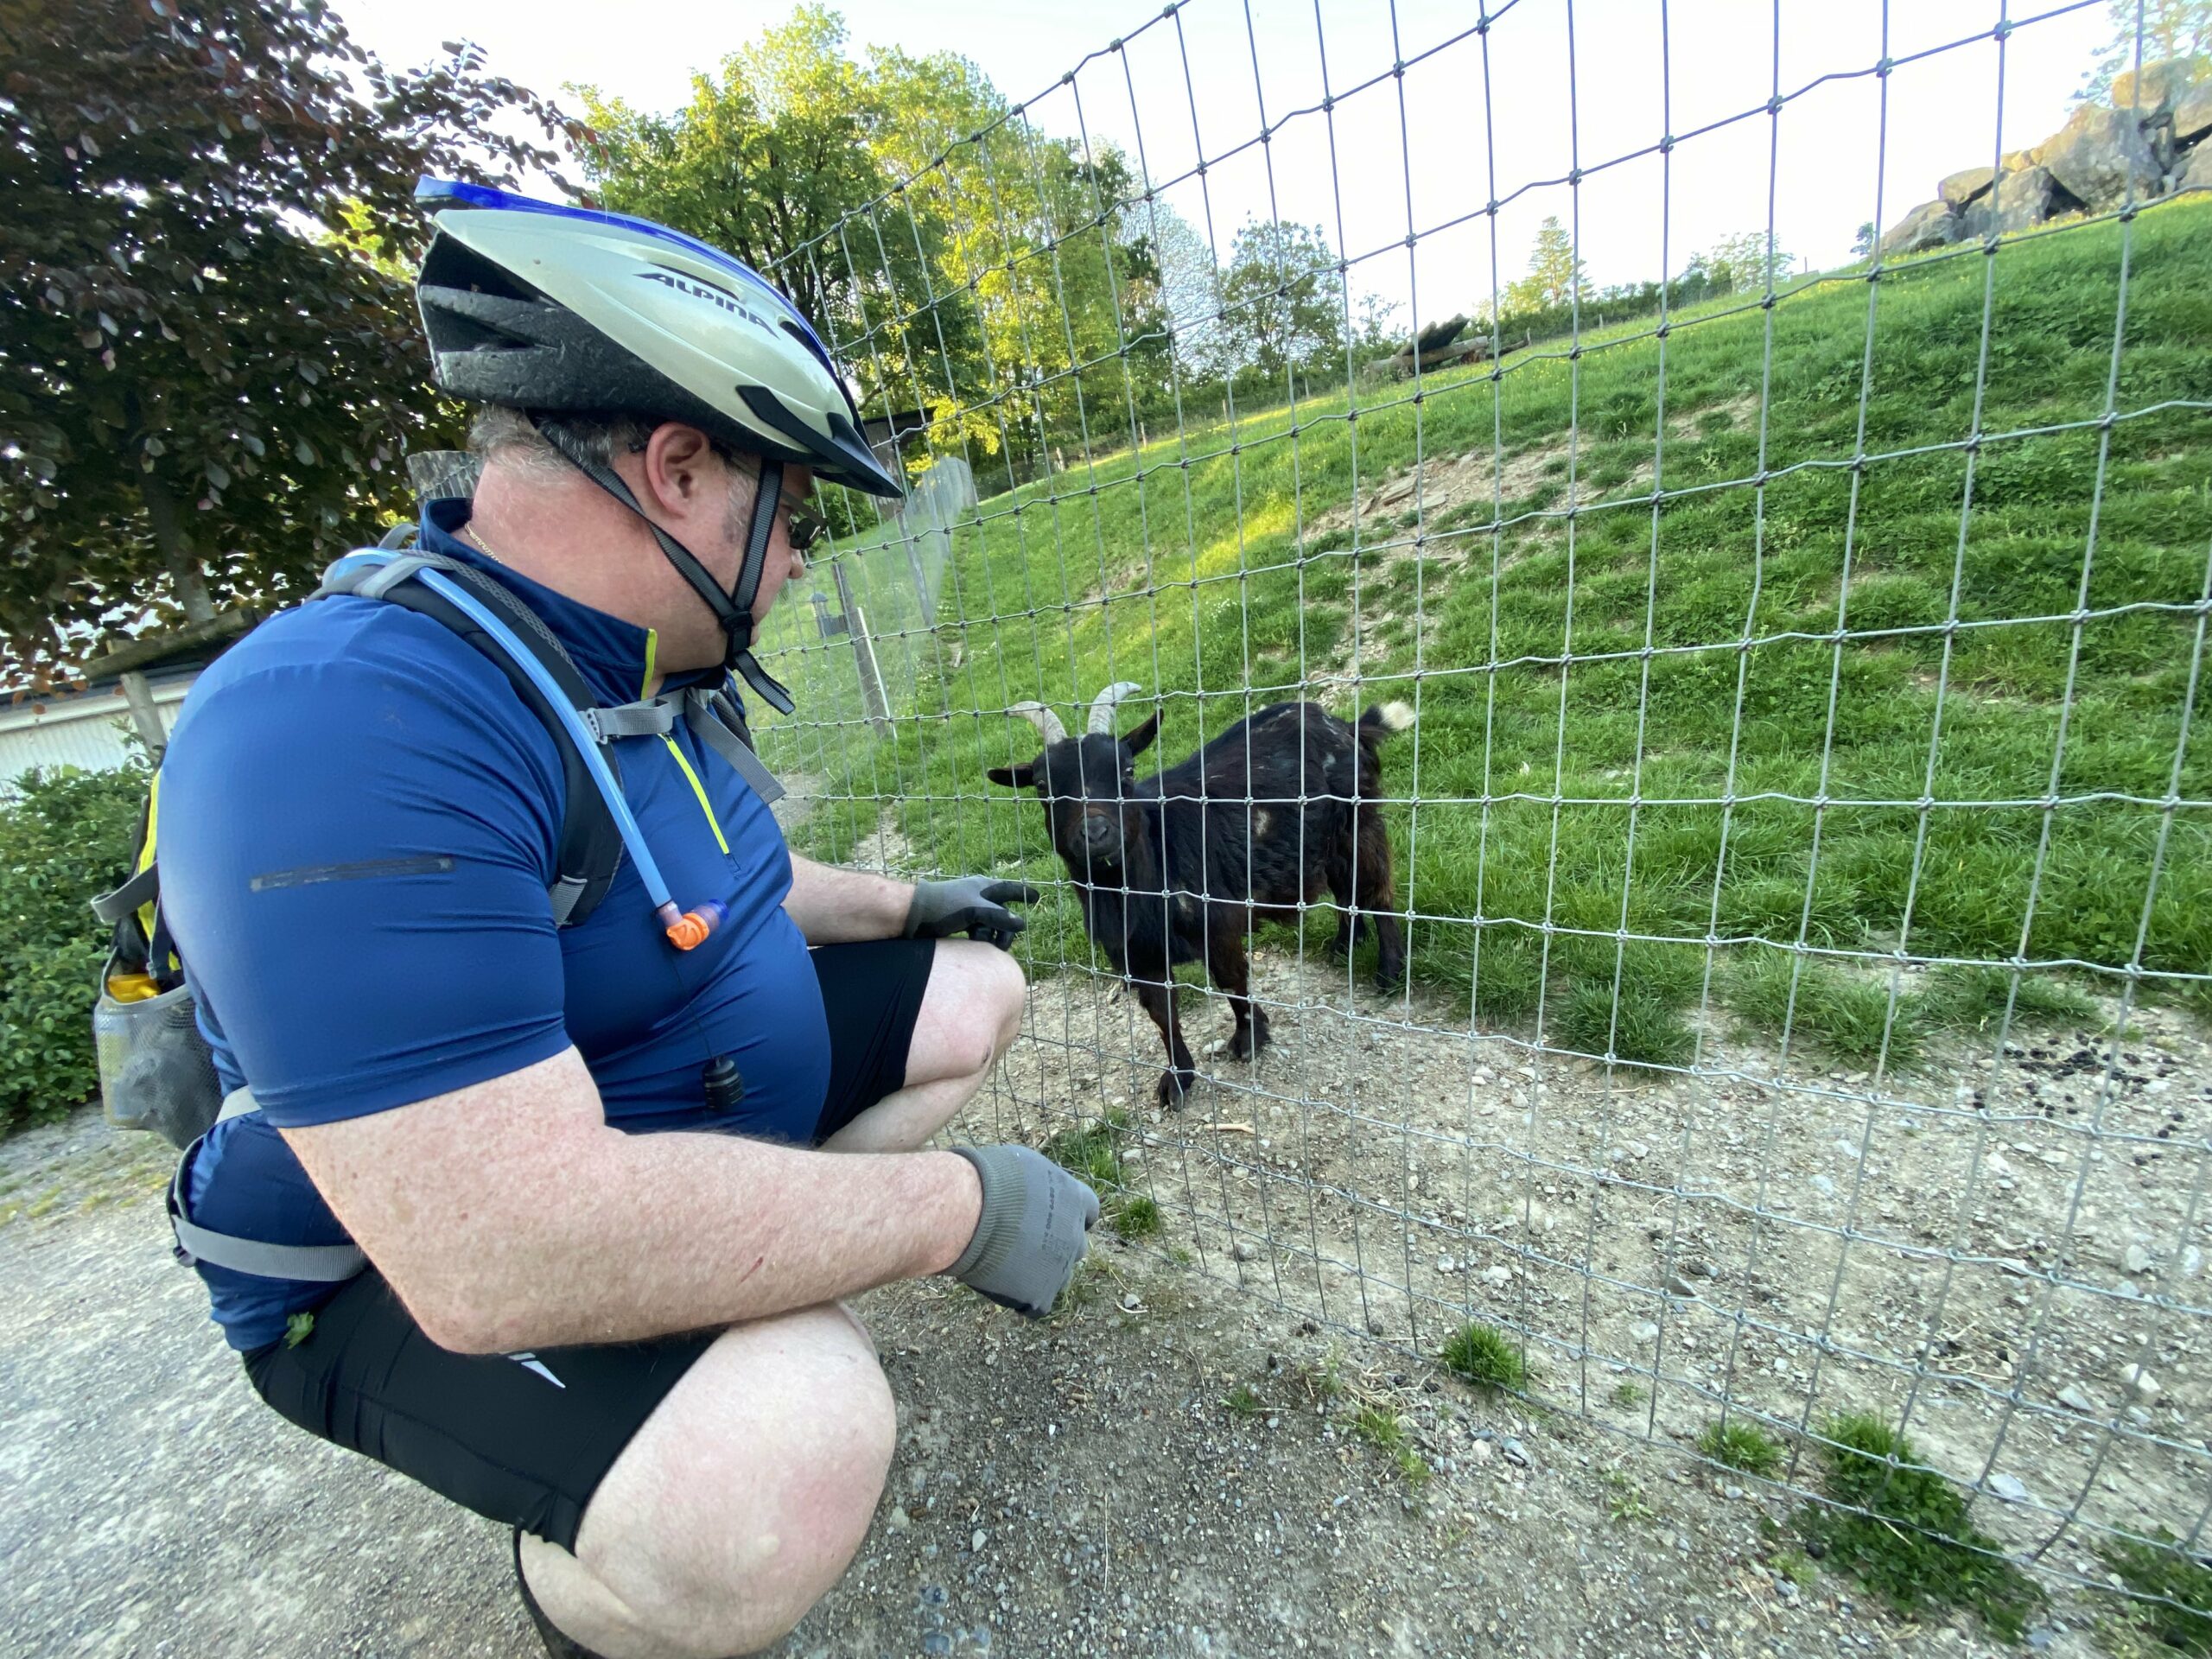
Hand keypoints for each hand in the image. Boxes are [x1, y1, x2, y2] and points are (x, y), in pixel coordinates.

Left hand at [904, 876, 1040, 949]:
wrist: (913, 915)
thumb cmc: (944, 906)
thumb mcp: (975, 911)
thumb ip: (1000, 917)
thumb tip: (1022, 924)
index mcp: (984, 887)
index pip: (1010, 888)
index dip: (1024, 893)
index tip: (1037, 896)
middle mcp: (979, 897)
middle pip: (1003, 914)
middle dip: (1005, 929)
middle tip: (1003, 945)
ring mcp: (969, 910)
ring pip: (991, 925)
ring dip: (991, 936)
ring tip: (983, 945)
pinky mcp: (960, 923)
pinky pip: (979, 932)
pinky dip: (979, 939)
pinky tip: (974, 945)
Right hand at [943, 1144, 1099, 1317]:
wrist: (969, 1213)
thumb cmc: (988, 1180)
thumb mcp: (1022, 1165)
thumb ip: (1037, 1184)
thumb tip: (1030, 1189)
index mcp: (1075, 1199)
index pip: (1089, 1209)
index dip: (1071, 1214)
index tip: (1052, 1216)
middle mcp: (1075, 1234)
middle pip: (1075, 1245)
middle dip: (1056, 1245)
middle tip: (1023, 1241)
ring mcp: (1061, 1267)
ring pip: (1058, 1276)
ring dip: (1040, 1273)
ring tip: (1007, 1265)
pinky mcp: (1041, 1295)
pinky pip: (1037, 1304)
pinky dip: (1021, 1297)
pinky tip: (999, 1285)